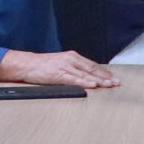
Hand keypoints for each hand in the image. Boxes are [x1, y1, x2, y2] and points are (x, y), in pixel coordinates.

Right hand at [0, 49, 118, 88]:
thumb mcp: (60, 64)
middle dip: (105, 77)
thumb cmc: (42, 66)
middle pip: (92, 69)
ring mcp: (65, 67)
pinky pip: (74, 79)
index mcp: (72, 57)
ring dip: (99, 81)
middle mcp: (71, 60)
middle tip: (117, 83)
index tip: (113, 78)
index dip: (104, 72)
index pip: (92, 65)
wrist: (26, 64)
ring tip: (109, 85)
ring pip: (86, 74)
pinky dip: (84, 82)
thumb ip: (73, 69)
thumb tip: (86, 78)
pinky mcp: (58, 74)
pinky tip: (92, 85)